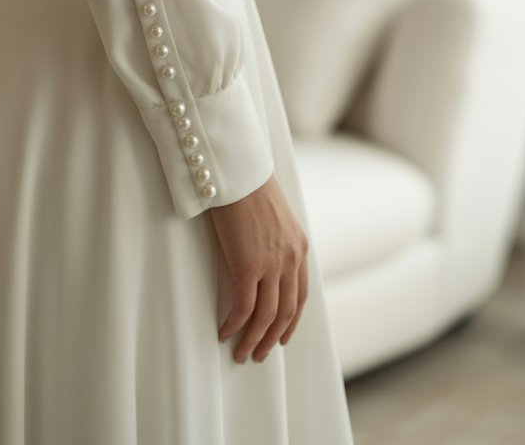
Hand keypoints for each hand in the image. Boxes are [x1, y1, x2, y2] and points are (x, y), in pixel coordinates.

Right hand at [208, 174, 308, 363]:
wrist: (238, 171)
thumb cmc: (248, 186)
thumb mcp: (273, 214)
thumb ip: (275, 238)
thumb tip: (262, 255)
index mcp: (299, 246)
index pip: (300, 294)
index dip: (291, 320)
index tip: (282, 335)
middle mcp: (291, 258)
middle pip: (286, 311)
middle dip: (273, 337)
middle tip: (261, 353)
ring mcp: (272, 264)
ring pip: (266, 316)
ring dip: (254, 339)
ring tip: (242, 353)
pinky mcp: (249, 265)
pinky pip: (243, 306)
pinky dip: (234, 324)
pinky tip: (224, 332)